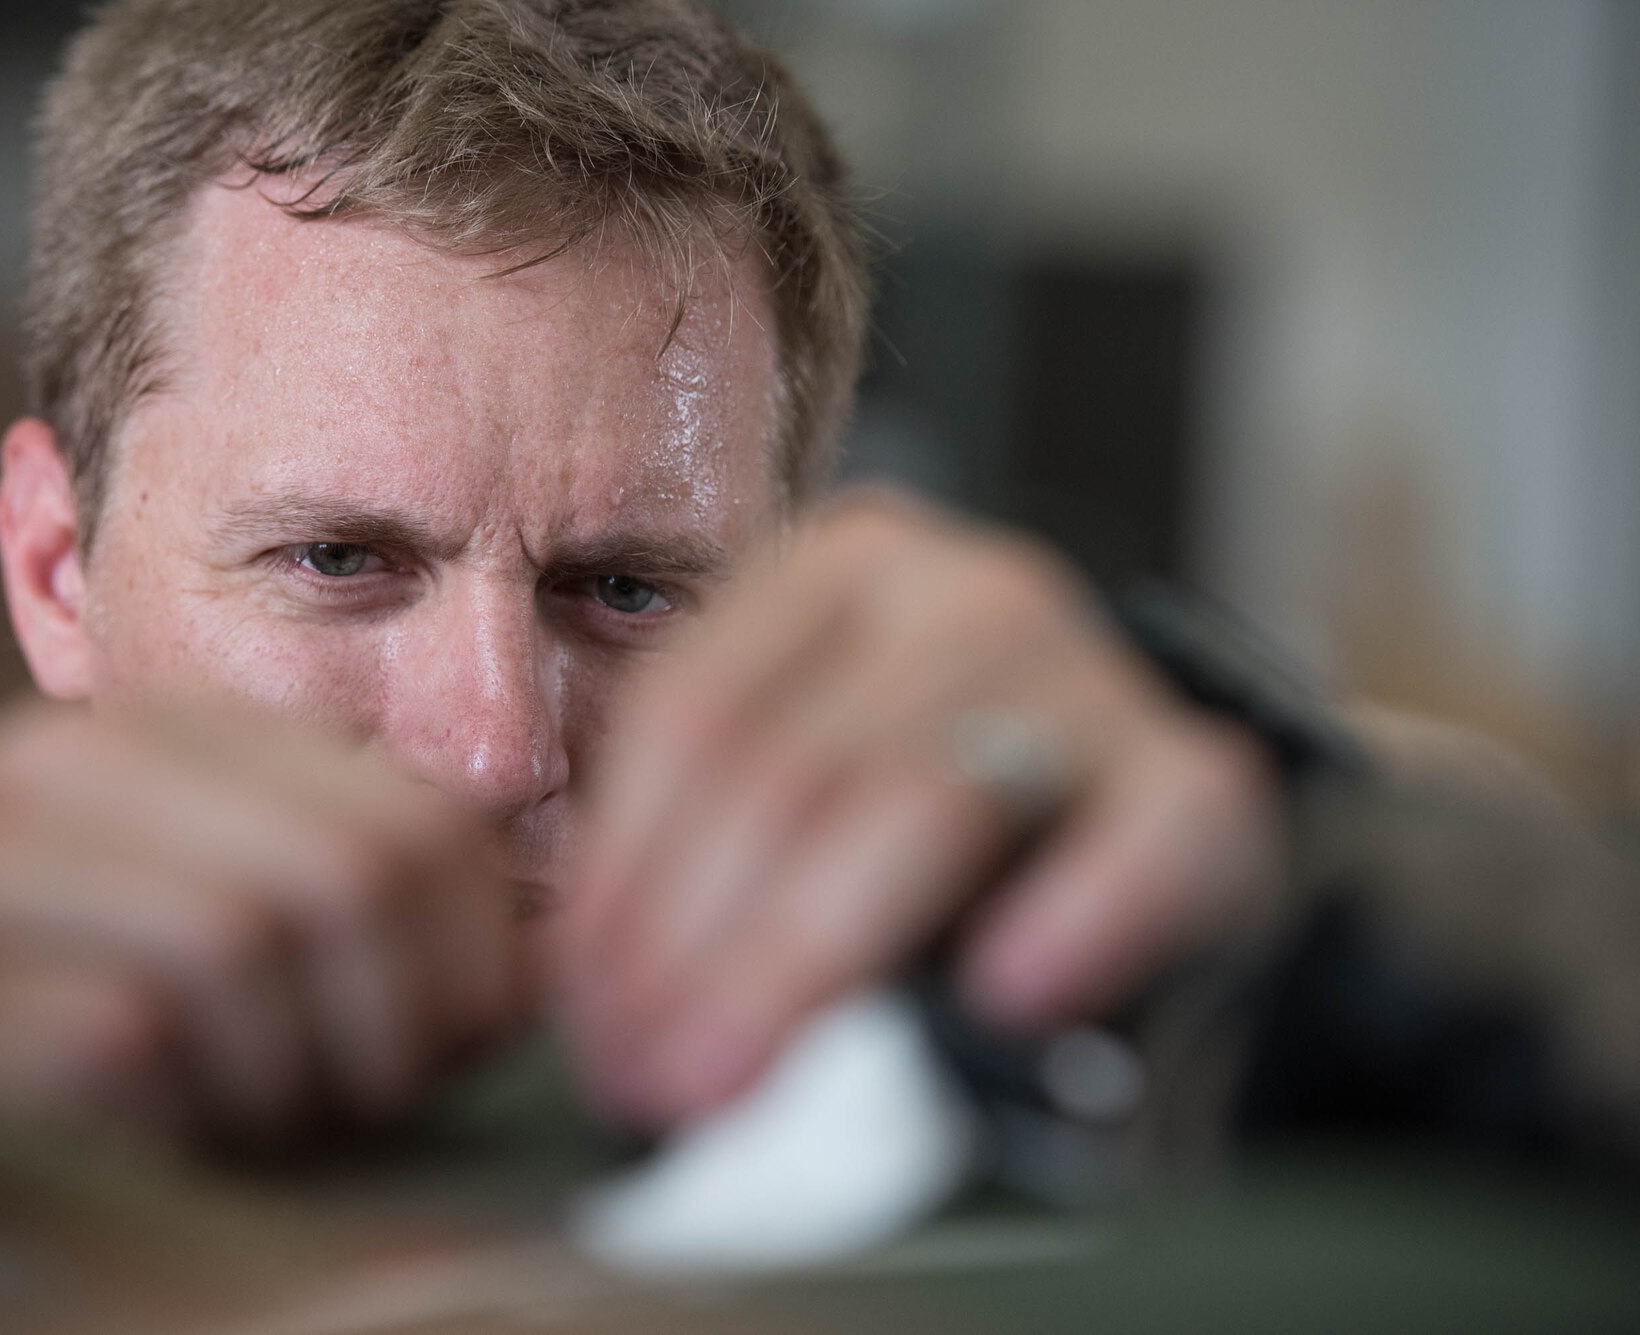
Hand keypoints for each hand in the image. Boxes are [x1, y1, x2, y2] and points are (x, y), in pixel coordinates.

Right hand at [0, 703, 525, 1144]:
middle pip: (354, 875)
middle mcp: (99, 765)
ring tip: (264, 1106)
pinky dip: (178, 1106)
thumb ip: (325, 869)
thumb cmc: (19, 921)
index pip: (418, 819)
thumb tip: (516, 975)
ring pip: (250, 946)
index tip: (468, 1030)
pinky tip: (164, 1115)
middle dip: (409, 1017)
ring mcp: (9, 859)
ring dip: (292, 1070)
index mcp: (188, 731)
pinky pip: (128, 1041)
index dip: (481, 948)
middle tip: (383, 1088)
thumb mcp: (181, 850)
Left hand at [557, 490, 1280, 1126]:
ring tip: (738, 1076)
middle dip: (696, 944)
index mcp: (844, 571)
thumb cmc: (946, 835)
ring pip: (920, 800)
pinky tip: (1005, 993)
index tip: (590, 1005)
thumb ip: (706, 848)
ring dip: (809, 958)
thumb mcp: (811, 796)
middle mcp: (964, 591)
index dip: (624, 876)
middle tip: (645, 1074)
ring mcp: (1087, 670)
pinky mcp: (1198, 771)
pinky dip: (1071, 917)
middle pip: (789, 768)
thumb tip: (588, 990)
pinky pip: (1137, 840)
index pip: (693, 712)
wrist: (1147, 841)